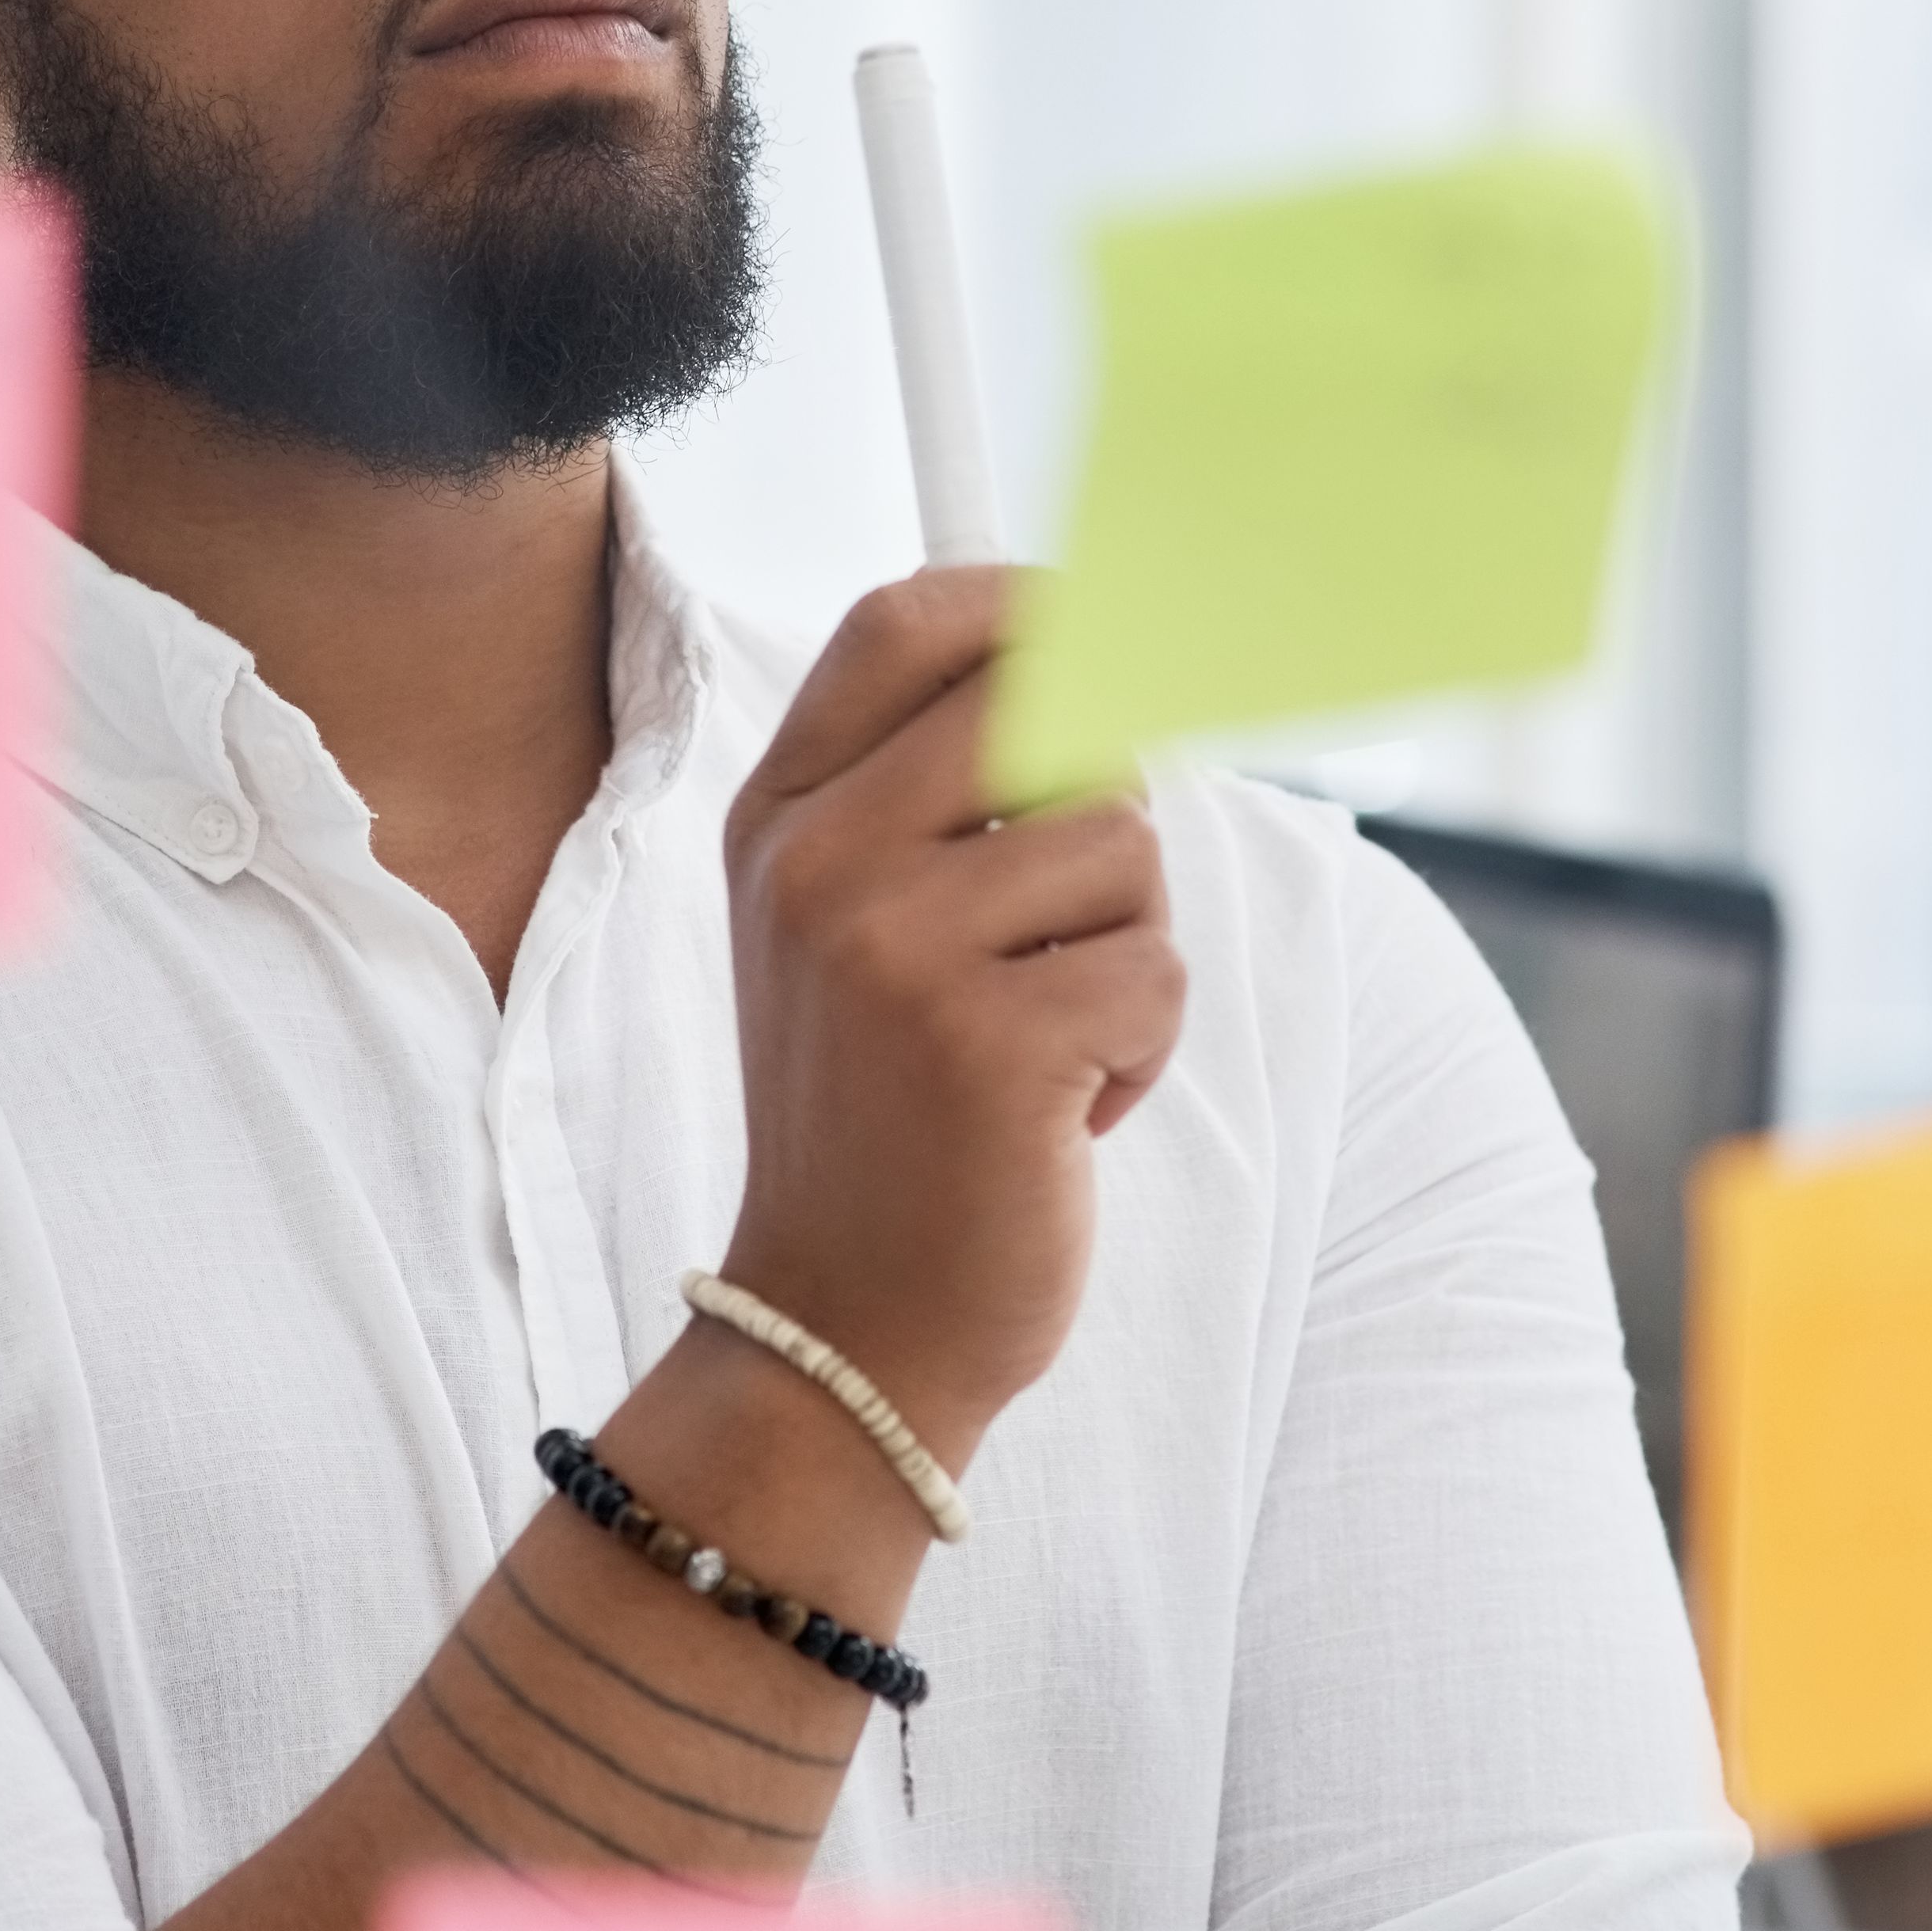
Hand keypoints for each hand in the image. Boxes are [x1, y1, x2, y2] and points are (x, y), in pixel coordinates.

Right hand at [711, 567, 1183, 1467]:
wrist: (845, 1329)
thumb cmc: (892, 1118)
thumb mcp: (864, 930)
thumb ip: (945, 796)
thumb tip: (1112, 650)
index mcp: (778, 818)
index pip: (904, 624)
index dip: (1023, 601)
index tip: (1100, 629)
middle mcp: (817, 862)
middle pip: (1045, 706)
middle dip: (1109, 802)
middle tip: (1085, 912)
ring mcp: (892, 948)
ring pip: (1122, 844)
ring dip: (1128, 952)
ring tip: (1048, 1044)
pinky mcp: (985, 1041)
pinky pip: (1153, 972)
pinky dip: (1140, 1052)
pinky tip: (1061, 1115)